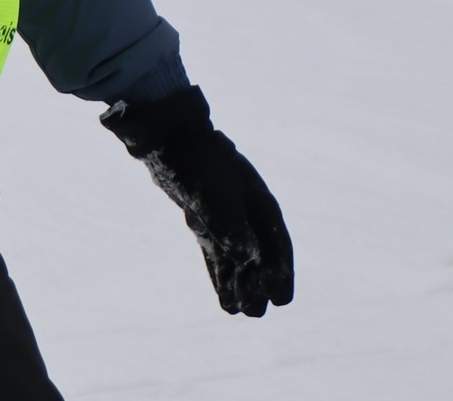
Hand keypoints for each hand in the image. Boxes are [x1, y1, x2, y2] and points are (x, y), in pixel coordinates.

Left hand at [103, 86, 293, 316]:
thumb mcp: (214, 195)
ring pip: (240, 258)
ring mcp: (228, 216)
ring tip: (240, 310)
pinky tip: (224, 298)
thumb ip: (231, 225)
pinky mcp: (208, 222)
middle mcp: (248, 210)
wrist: (171, 142)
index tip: (282, 298)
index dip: (282, 271)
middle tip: (258, 311)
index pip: (277, 242)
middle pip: (261, 253)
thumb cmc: (196, 164)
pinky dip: (222, 276)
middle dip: (261, 283)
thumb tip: (247, 256)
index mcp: (259, 201)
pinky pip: (220, 255)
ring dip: (241, 283)